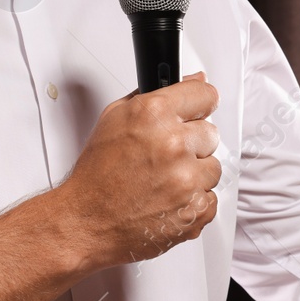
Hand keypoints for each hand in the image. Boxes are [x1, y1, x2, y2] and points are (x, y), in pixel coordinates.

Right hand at [58, 71, 222, 269]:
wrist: (86, 220)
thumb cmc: (97, 175)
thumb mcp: (116, 118)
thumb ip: (157, 94)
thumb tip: (193, 80)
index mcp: (154, 115)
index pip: (205, 95)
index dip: (200, 104)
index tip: (199, 110)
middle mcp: (174, 145)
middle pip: (211, 133)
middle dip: (192, 143)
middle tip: (164, 156)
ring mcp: (187, 180)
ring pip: (213, 168)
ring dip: (194, 174)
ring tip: (163, 180)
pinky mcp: (194, 210)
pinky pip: (210, 198)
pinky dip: (192, 201)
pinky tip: (167, 199)